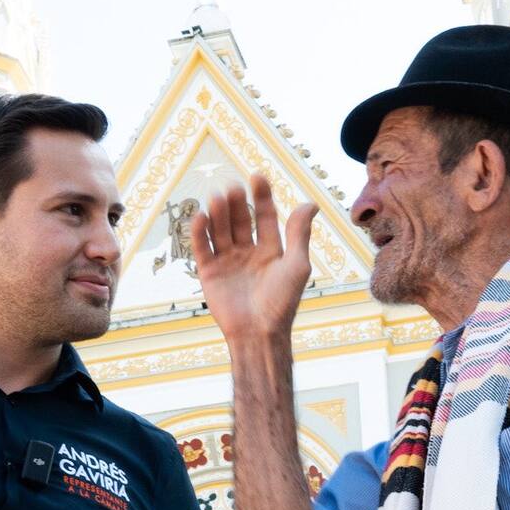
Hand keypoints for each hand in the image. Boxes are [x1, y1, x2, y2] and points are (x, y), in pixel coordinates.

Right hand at [192, 173, 317, 342]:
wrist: (258, 333)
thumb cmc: (282, 302)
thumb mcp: (297, 265)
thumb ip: (299, 234)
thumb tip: (310, 203)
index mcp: (270, 250)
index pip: (263, 216)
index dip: (261, 196)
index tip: (257, 177)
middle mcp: (248, 253)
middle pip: (240, 220)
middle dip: (236, 203)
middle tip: (233, 187)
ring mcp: (227, 262)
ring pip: (220, 230)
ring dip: (218, 213)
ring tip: (218, 197)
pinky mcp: (209, 274)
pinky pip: (202, 249)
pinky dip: (200, 233)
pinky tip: (201, 216)